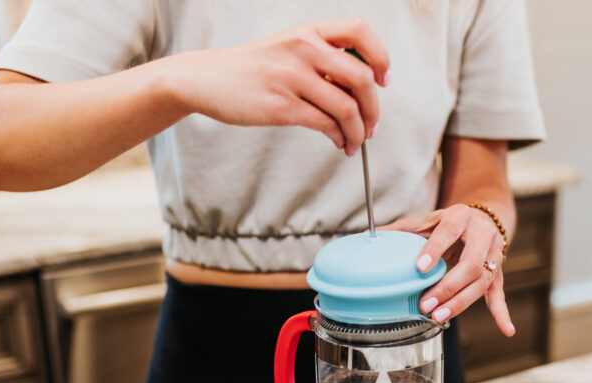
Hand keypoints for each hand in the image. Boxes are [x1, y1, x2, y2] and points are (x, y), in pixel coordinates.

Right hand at [170, 19, 389, 155]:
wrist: (208, 78)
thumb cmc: (253, 68)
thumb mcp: (288, 48)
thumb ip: (322, 59)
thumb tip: (361, 87)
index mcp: (308, 32)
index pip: (359, 33)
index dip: (380, 57)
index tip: (384, 81)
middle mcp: (303, 49)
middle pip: (361, 79)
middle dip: (374, 109)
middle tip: (372, 127)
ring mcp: (291, 78)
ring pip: (346, 108)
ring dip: (358, 132)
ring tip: (354, 142)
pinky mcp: (280, 107)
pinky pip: (325, 124)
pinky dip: (339, 137)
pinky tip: (338, 142)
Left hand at [381, 204, 514, 335]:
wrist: (483, 218)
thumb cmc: (451, 223)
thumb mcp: (428, 220)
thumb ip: (402, 229)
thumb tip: (369, 236)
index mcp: (461, 217)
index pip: (449, 231)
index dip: (435, 249)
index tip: (420, 267)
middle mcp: (482, 234)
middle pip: (471, 264)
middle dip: (448, 286)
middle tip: (426, 303)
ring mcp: (493, 254)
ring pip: (482, 281)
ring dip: (461, 302)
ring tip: (439, 316)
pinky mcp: (498, 271)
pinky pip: (499, 293)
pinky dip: (502, 313)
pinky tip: (506, 329)